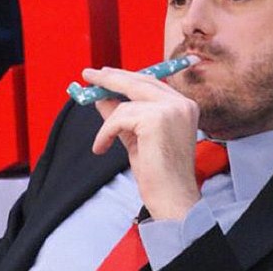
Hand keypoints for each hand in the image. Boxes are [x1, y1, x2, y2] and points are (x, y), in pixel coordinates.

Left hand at [82, 67, 200, 219]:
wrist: (173, 197)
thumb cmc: (159, 174)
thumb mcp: (137, 137)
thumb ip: (123, 115)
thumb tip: (102, 97)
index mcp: (184, 107)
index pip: (151, 83)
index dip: (127, 78)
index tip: (106, 74)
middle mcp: (181, 104)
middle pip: (139, 82)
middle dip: (110, 79)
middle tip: (89, 75)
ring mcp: (171, 109)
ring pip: (126, 105)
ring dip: (108, 124)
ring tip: (102, 143)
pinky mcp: (157, 119)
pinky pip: (119, 117)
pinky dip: (106, 132)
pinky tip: (102, 147)